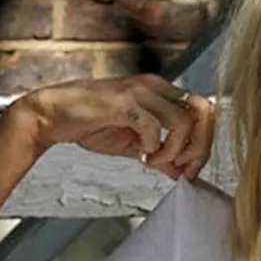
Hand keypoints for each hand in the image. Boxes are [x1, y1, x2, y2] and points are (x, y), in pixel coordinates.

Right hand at [7, 74, 215, 180]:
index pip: (205, 112)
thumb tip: (184, 174)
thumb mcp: (135, 145)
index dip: (205, 143)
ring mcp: (140, 91)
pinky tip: (140, 156)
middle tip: (180, 167)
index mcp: (162, 92)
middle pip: (204, 113)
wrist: (55, 115)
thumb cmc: (93, 125)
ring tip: (154, 160)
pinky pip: (155, 127)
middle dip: (198, 148)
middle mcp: (156, 86)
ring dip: (174, 150)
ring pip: (184, 122)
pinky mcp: (124, 102)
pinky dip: (153, 148)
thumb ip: (162, 156)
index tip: (189, 168)